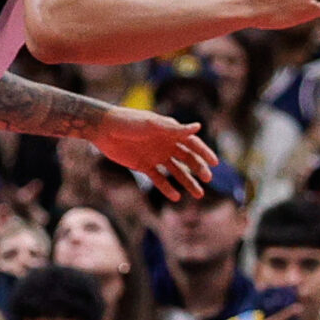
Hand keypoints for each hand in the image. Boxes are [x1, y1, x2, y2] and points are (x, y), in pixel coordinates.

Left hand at [95, 108, 217, 197]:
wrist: (104, 130)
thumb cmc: (128, 122)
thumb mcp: (152, 125)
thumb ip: (174, 129)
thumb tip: (198, 127)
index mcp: (170, 131)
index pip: (192, 143)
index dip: (204, 152)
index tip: (215, 163)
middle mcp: (165, 144)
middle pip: (187, 159)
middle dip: (198, 169)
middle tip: (207, 179)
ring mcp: (155, 156)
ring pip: (176, 171)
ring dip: (187, 182)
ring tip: (198, 195)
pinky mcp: (143, 166)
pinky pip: (158, 179)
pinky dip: (167, 188)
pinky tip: (176, 197)